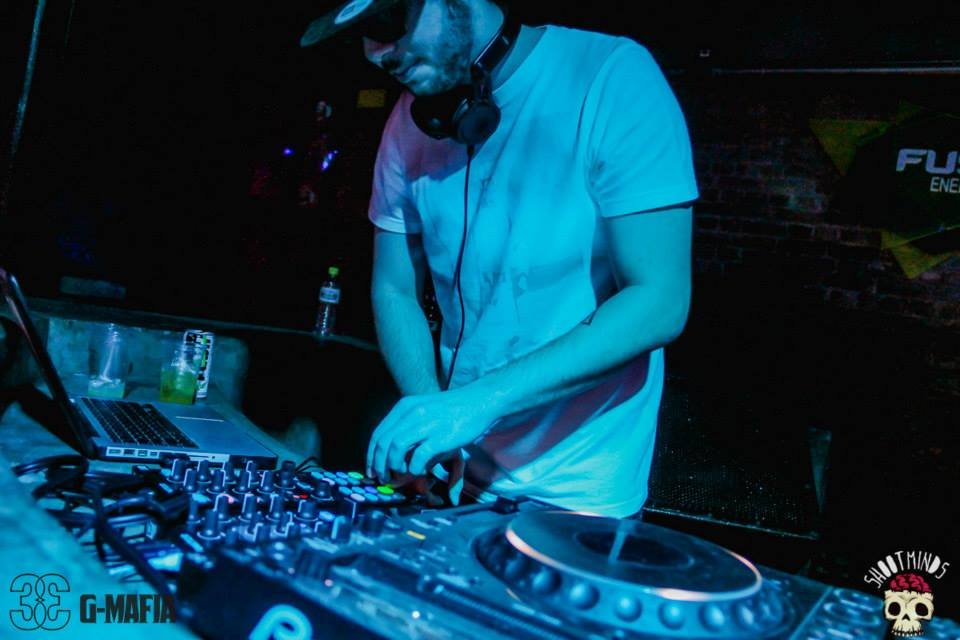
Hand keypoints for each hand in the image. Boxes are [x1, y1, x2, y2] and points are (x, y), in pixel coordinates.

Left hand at [366, 389, 498, 481]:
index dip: (371, 455)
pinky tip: (419, 471)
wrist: (479, 401)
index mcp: (404, 407)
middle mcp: (411, 413)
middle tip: (383, 478)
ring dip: (394, 467)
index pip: (378, 434)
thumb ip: (408, 427)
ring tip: (400, 476)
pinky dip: (414, 468)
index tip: (372, 470)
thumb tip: (393, 452)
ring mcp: (425, 424)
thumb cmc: (453, 409)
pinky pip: (418, 457)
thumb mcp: (424, 410)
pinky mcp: (440, 437)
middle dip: (379, 465)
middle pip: (383, 443)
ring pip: (396, 449)